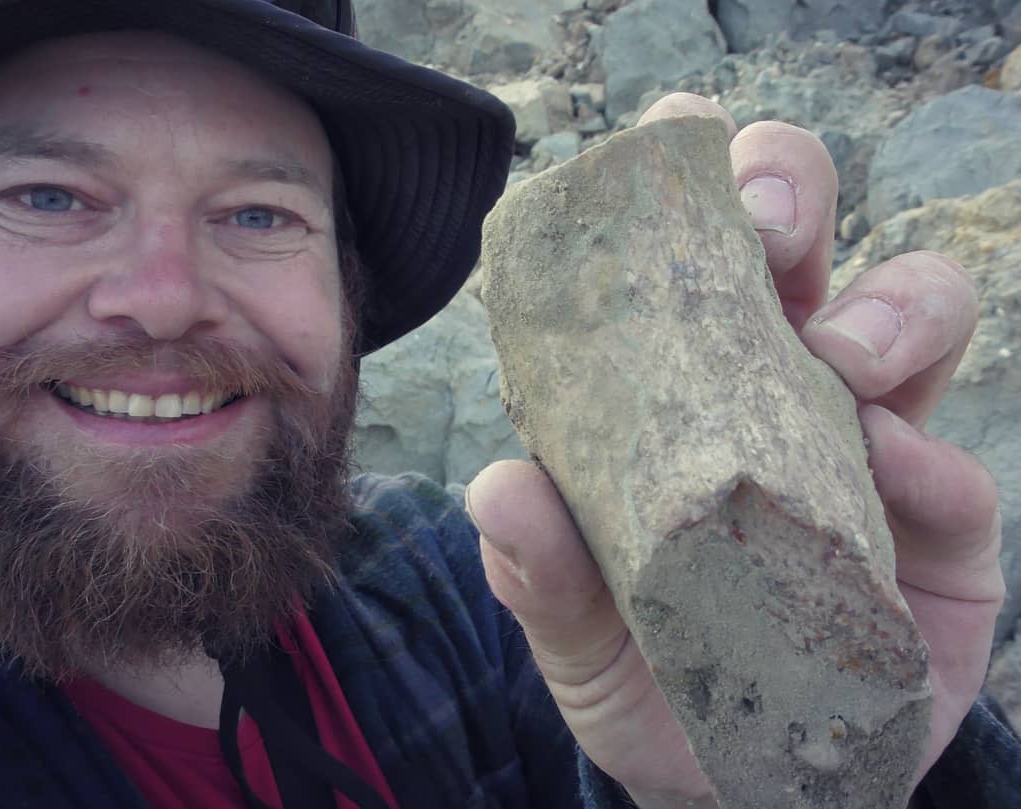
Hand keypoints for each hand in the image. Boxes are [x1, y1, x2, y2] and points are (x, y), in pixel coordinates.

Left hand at [465, 93, 1004, 806]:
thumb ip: (541, 575)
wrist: (744, 782)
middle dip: (789, 195)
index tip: (660, 156)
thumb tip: (499, 491)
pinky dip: (933, 461)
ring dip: (886, 309)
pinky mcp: (943, 529)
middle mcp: (775, 391)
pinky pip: (958, 468)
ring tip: (843, 364)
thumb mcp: (578, 638)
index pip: (679, 259)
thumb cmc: (653, 685)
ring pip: (911, 310)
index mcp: (677, 390)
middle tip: (765, 230)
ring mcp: (869, 449)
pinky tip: (896, 477)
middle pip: (803, 240)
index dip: (678, 190)